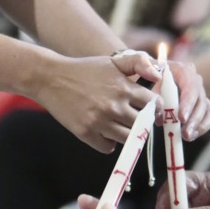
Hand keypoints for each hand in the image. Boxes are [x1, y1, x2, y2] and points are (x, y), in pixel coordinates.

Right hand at [36, 51, 159, 151]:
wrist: (51, 78)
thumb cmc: (85, 69)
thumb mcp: (113, 61)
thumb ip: (138, 63)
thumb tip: (158, 75)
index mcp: (123, 87)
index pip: (153, 104)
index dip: (155, 108)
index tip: (152, 111)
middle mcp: (113, 105)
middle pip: (142, 125)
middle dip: (142, 124)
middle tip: (136, 120)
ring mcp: (99, 121)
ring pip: (127, 139)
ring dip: (127, 135)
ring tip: (120, 126)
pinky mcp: (85, 132)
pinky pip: (108, 147)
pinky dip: (108, 143)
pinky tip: (104, 132)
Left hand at [138, 55, 209, 139]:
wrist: (135, 82)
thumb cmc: (135, 73)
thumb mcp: (133, 63)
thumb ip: (141, 65)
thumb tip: (156, 76)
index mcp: (181, 70)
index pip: (191, 84)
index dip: (188, 102)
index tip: (181, 117)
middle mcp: (192, 82)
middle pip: (201, 100)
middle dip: (195, 119)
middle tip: (184, 133)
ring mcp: (197, 95)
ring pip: (208, 109)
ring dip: (201, 125)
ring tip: (187, 136)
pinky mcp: (199, 107)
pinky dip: (208, 124)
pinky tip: (196, 133)